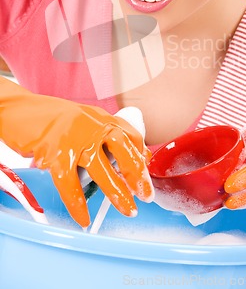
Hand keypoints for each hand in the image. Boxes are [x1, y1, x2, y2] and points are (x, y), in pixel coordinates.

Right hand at [0, 77, 153, 226]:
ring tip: (127, 209)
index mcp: (99, 117)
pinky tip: (83, 218)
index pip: (130, 136)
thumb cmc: (48, 118)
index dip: (141, 157)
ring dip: (116, 192)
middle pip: (123, 150)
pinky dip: (77, 204)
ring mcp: (74, 139)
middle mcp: (91, 125)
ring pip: (101, 169)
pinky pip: (70, 184)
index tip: (146, 174)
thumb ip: (101, 134)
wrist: (17, 109)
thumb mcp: (82, 120)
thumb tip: (120, 156)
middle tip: (145, 195)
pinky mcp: (55, 153)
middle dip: (137, 174)